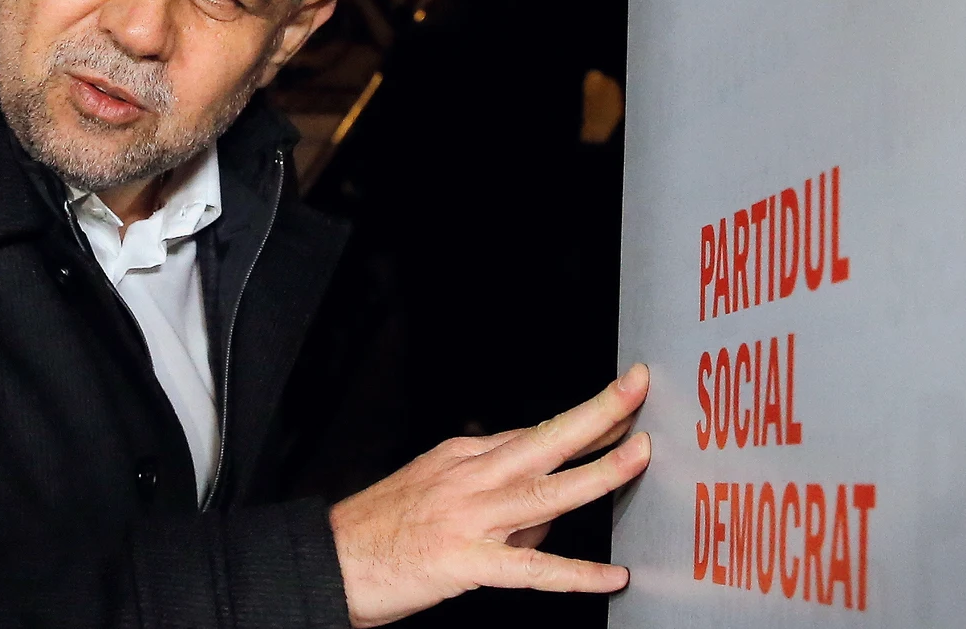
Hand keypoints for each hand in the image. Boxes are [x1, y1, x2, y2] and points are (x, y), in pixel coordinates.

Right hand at [328, 364, 652, 626]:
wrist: (326, 560)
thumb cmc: (375, 530)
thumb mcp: (433, 492)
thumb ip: (494, 499)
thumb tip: (547, 516)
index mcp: (461, 457)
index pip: (536, 434)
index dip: (584, 420)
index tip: (623, 404)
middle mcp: (469, 478)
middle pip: (544, 440)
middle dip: (596, 413)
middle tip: (637, 390)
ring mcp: (468, 518)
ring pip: (544, 490)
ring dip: (596, 472)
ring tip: (639, 457)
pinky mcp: (463, 561)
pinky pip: (529, 567)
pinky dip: (573, 574)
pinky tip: (609, 576)